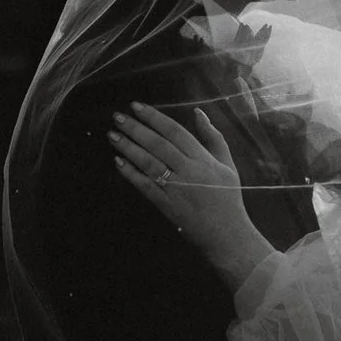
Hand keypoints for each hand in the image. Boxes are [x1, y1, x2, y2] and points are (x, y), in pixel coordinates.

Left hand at [108, 102, 266, 286]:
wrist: (227, 234)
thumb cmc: (227, 196)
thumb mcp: (227, 163)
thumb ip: (213, 137)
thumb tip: (198, 112)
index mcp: (204, 159)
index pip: (175, 132)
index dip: (155, 118)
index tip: (137, 107)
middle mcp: (189, 171)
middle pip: (158, 145)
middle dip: (136, 129)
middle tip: (117, 117)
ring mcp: (177, 189)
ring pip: (149, 163)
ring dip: (129, 148)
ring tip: (113, 135)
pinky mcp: (167, 205)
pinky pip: (145, 186)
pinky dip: (131, 173)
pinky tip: (118, 162)